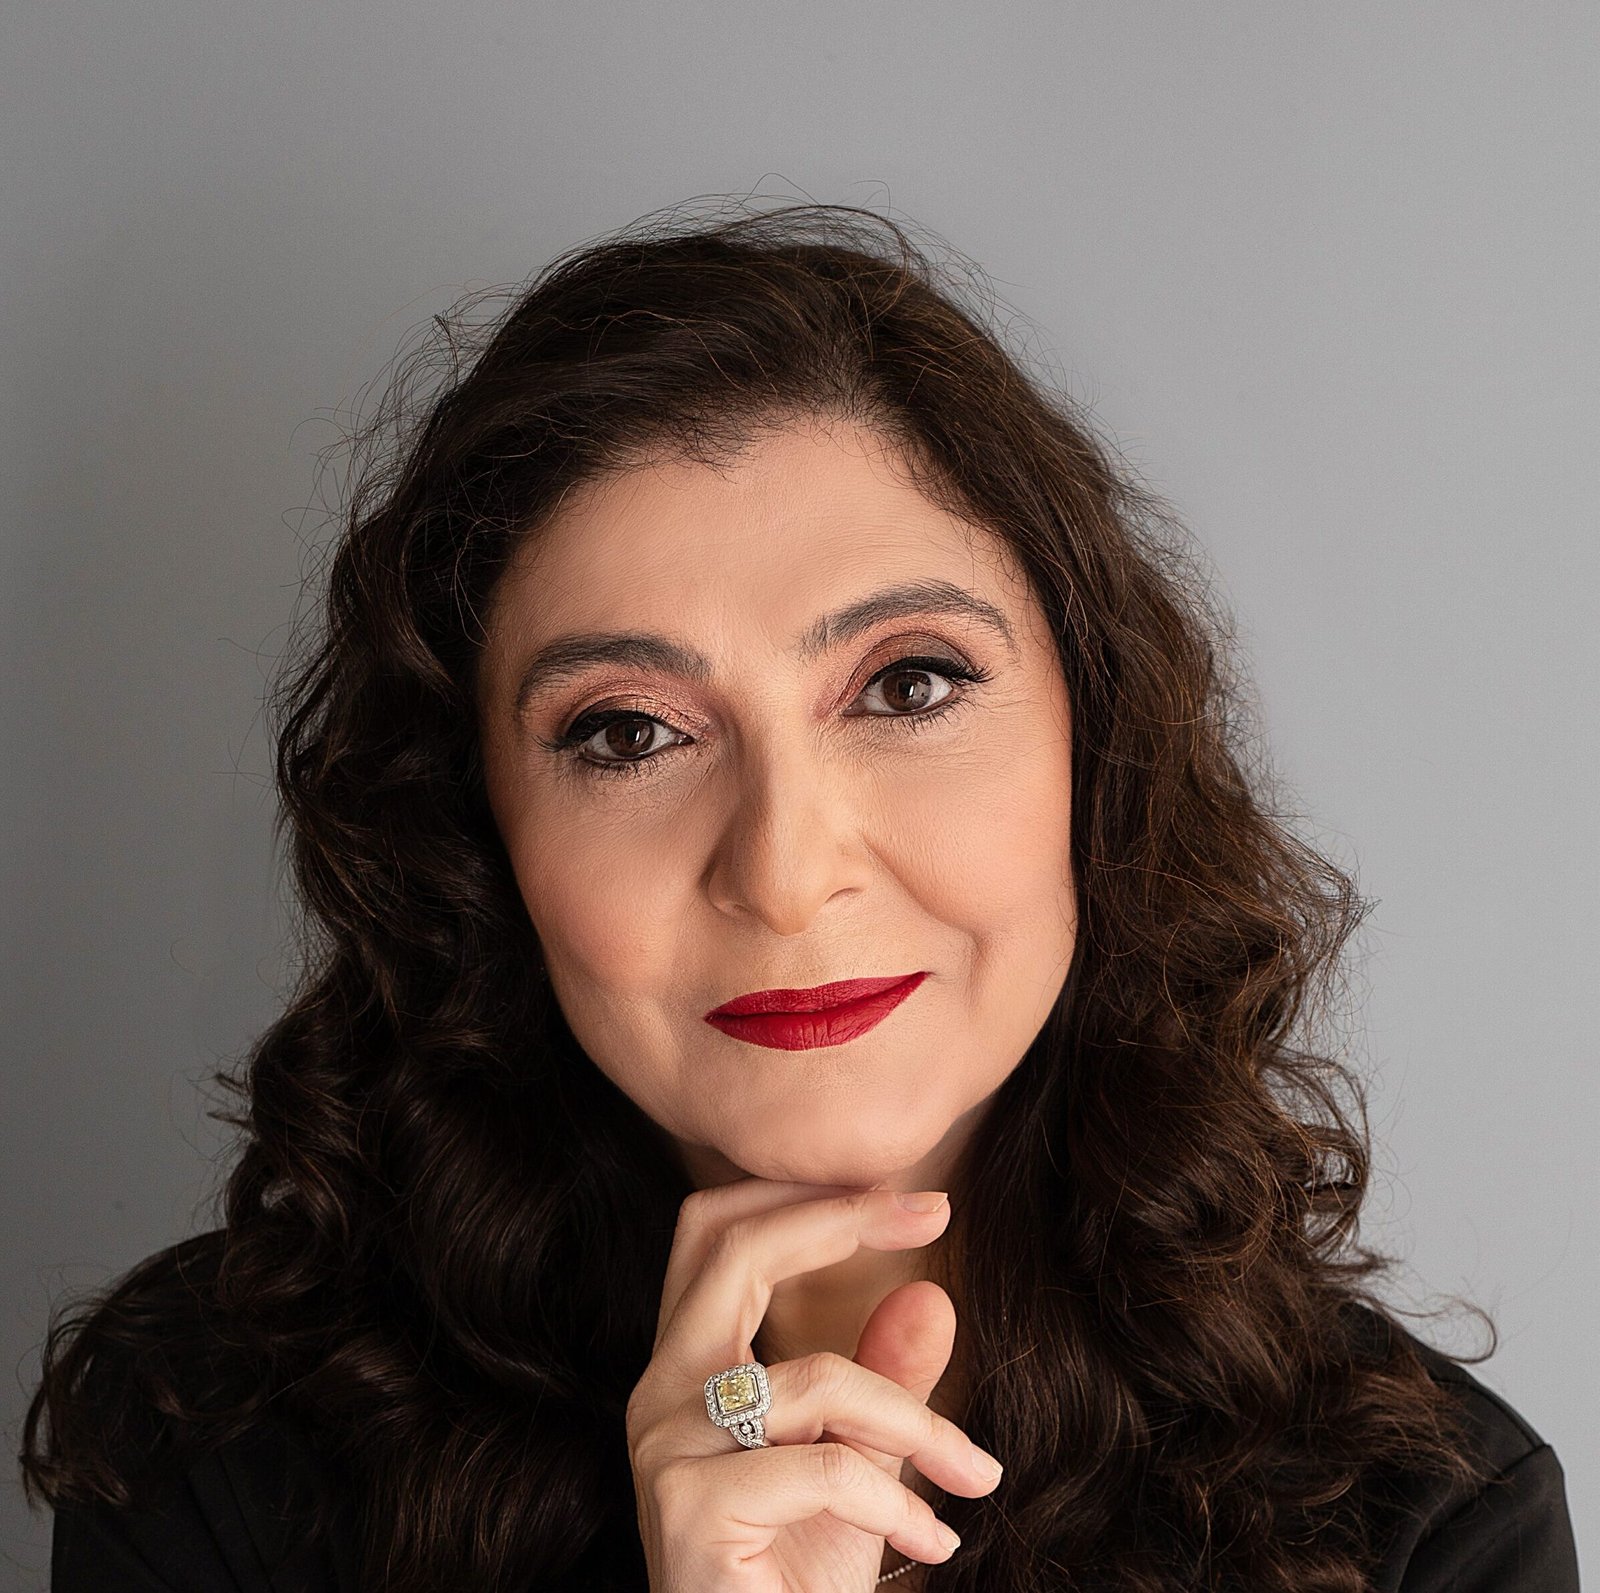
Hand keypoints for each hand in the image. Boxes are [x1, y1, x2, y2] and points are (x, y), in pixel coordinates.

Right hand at [625, 1178, 1002, 1591]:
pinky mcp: (690, 1511)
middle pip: (732, 1248)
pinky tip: (934, 1542)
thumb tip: (933, 1297)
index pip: (715, 1231)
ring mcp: (664, 1448)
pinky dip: (899, 1503)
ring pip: (816, 1377)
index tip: (906, 1192)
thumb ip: (884, 1381)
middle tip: (938, 1211)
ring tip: (974, 1474)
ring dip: (916, 1422)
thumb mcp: (856, 1469)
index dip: (801, 1192)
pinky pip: (826, 1471)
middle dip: (841, 1215)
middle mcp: (657, 1392)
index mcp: (684, 1366)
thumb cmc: (792, 1582)